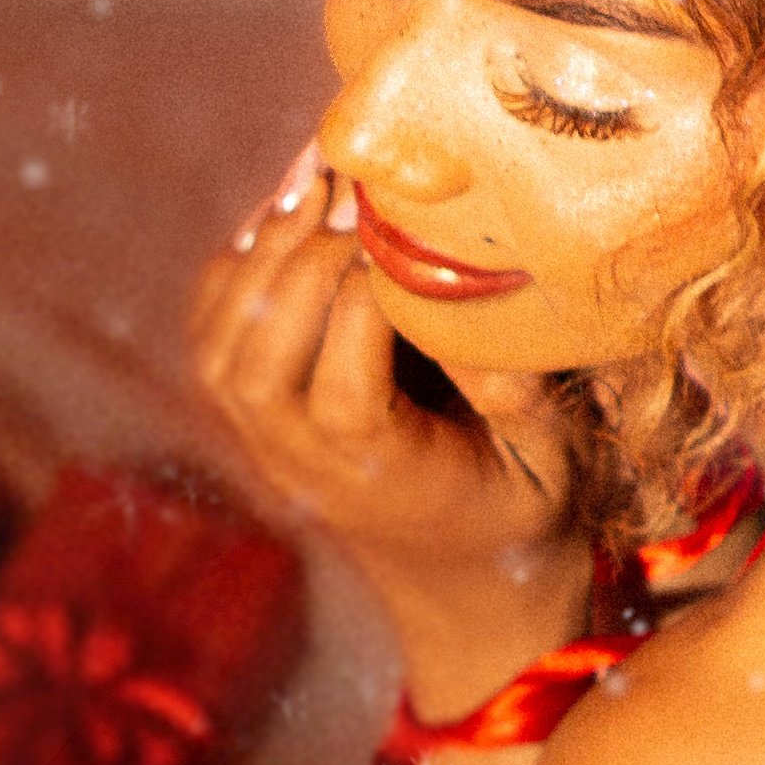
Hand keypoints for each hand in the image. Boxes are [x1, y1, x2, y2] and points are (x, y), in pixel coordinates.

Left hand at [186, 140, 584, 691]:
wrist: (459, 583)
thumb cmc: (520, 509)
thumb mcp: (553, 462)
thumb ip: (520, 393)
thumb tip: (479, 306)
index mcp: (380, 475)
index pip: (347, 378)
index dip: (372, 291)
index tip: (420, 228)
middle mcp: (301, 459)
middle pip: (261, 348)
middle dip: (307, 255)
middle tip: (363, 188)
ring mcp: (263, 440)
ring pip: (221, 337)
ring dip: (262, 250)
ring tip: (319, 181)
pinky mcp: (249, 417)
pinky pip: (212, 330)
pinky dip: (236, 263)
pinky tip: (286, 211)